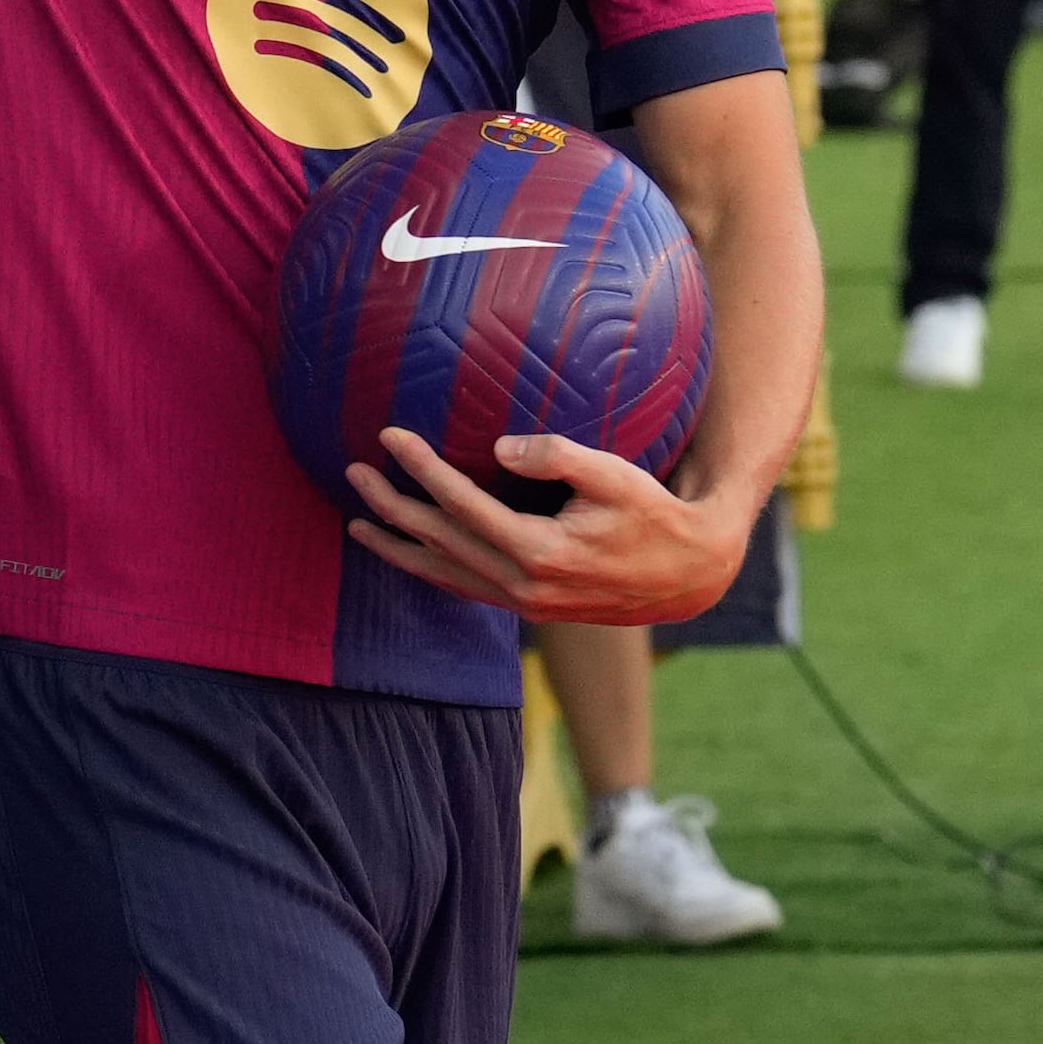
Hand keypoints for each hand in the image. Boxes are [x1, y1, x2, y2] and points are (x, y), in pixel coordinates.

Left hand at [343, 427, 756, 629]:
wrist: (688, 574)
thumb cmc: (653, 513)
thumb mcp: (615, 474)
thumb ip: (557, 456)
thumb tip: (500, 447)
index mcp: (540, 551)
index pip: (461, 505)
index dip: (421, 469)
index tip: (389, 436)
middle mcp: (523, 585)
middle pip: (439, 542)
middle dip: (392, 506)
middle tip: (354, 473)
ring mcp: (523, 603)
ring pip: (443, 576)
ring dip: (398, 549)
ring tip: (358, 524)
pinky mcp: (529, 607)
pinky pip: (464, 588)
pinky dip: (429, 570)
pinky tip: (411, 553)